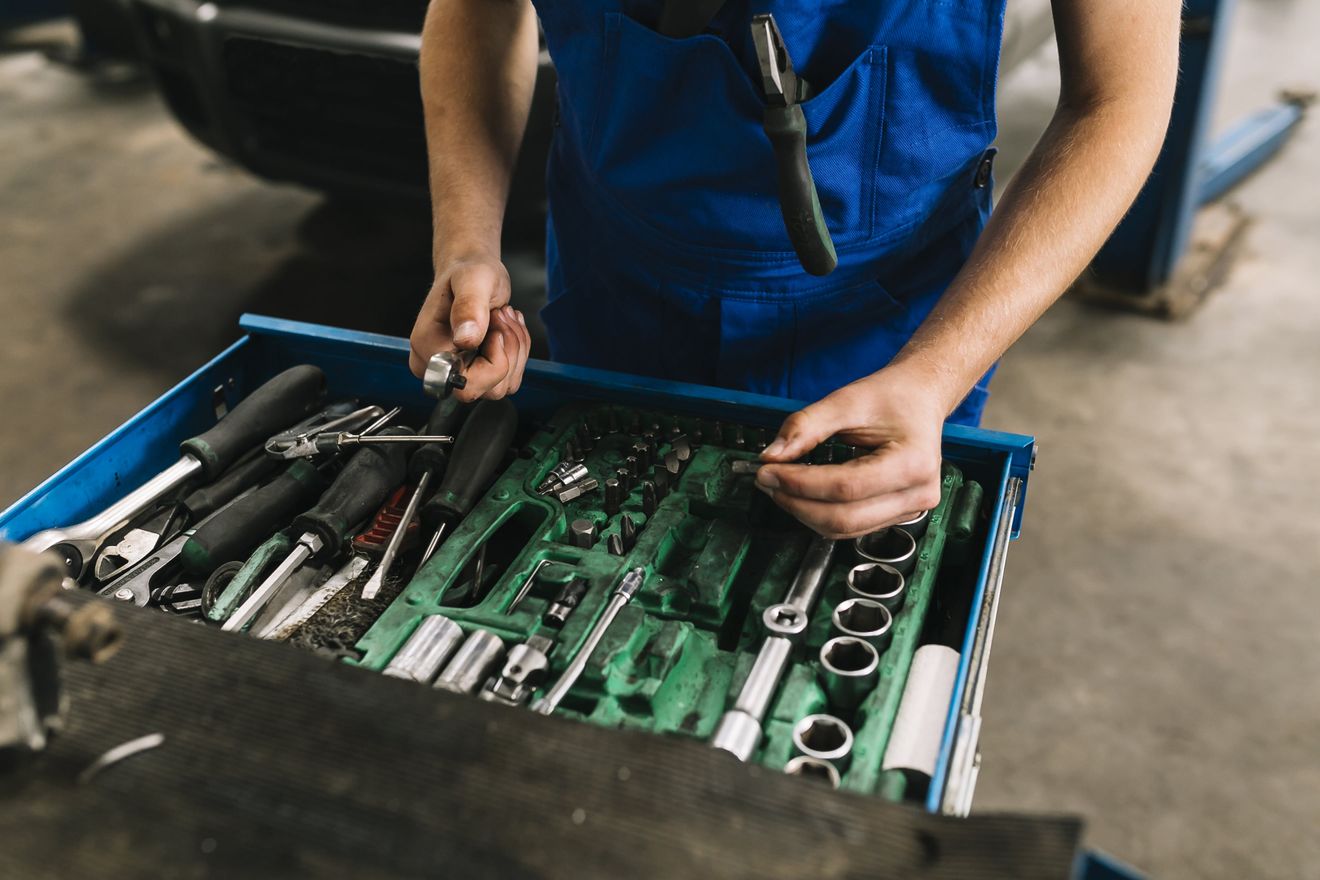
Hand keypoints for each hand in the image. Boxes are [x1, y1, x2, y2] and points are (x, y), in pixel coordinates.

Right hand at [409, 255, 530, 400]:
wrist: (469, 272)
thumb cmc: (466, 273)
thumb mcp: (472, 280)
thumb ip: (469, 307)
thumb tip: (466, 340)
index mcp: (428, 350)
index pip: (466, 385)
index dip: (493, 361)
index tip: (493, 327)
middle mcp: (440, 369)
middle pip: (491, 388)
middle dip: (508, 350)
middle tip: (500, 315)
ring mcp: (460, 374)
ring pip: (505, 384)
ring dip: (515, 347)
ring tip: (503, 317)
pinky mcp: (478, 373)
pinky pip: (510, 378)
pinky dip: (517, 351)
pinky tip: (506, 327)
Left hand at [756, 367, 947, 538]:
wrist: (921, 397)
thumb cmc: (892, 396)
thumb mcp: (846, 400)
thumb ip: (806, 426)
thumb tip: (771, 456)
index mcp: (913, 462)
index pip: (846, 487)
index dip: (800, 483)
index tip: (767, 470)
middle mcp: (918, 493)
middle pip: (844, 517)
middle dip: (797, 502)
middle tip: (766, 480)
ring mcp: (912, 509)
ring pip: (845, 529)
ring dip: (804, 512)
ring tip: (780, 486)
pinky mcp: (899, 515)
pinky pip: (853, 526)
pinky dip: (821, 514)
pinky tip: (802, 495)